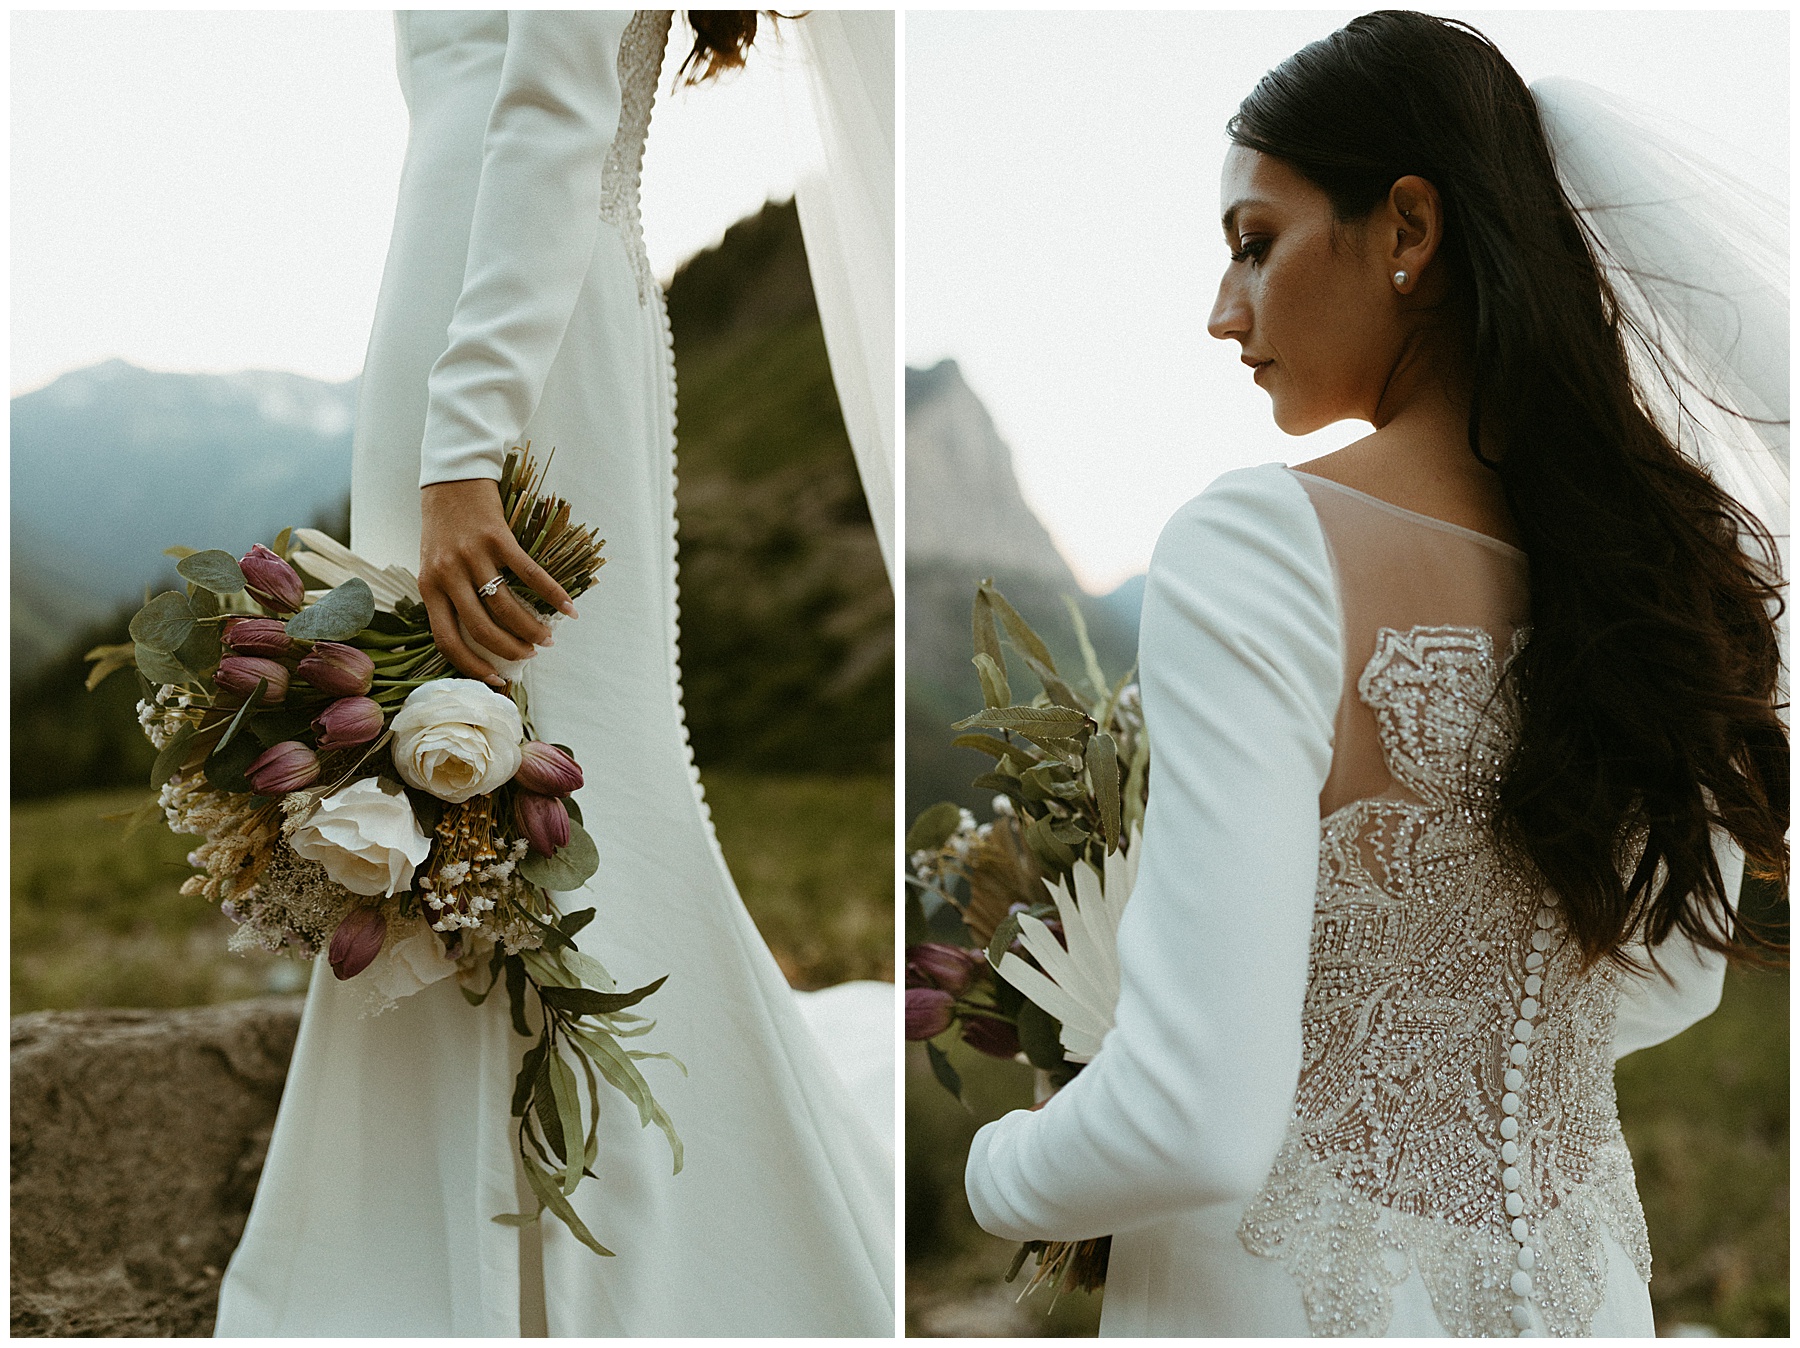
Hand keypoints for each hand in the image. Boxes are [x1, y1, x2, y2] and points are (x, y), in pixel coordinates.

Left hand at [419, 478, 576, 685]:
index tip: (495, 678)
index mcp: (428, 585)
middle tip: (529, 655)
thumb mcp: (434, 563)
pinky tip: (568, 606)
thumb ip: (449, 595)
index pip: (447, 639)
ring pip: (505, 606)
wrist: (450, 478)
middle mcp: (448, 574)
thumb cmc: (443, 525)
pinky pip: (528, 573)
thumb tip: (480, 635)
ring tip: (547, 637)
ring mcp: (473, 555)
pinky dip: (551, 592)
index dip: (471, 665)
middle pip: (480, 627)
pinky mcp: (497, 537)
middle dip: (509, 649)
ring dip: (530, 627)